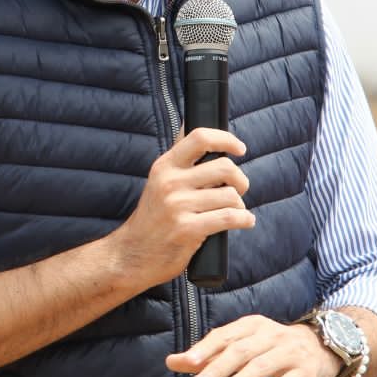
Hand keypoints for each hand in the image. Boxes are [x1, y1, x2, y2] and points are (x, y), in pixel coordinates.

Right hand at [109, 127, 254, 287]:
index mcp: (164, 166)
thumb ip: (177, 156)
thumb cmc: (152, 218)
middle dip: (240, 180)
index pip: (200, 138)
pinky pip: (230, 217)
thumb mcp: (158, 181)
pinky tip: (245, 221)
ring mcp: (178, 206)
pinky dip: (245, 219)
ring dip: (241, 205)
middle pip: (224, 167)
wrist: (131, 255)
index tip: (240, 149)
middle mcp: (170, 183)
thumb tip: (188, 122)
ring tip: (235, 211)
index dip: (226, 139)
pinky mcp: (187, 230)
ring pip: (231, 195)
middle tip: (239, 190)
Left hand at [165, 314, 340, 376]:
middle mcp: (271, 336)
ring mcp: (289, 354)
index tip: (188, 363)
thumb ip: (208, 355)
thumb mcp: (242, 346)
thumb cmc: (271, 349)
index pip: (225, 335)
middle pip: (240, 351)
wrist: (321, 349)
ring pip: (260, 367)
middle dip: (218, 368)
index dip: (206, 349)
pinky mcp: (303, 374)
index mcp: (252, 326)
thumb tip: (171, 361)